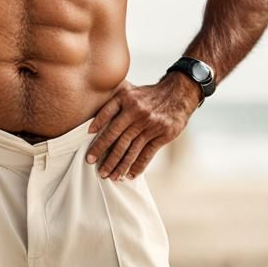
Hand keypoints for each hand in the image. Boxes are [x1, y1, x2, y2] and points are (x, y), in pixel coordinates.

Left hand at [85, 73, 200, 179]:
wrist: (179, 93)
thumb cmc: (150, 95)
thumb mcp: (131, 90)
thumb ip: (114, 102)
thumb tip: (94, 120)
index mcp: (127, 99)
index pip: (107, 114)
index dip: (97, 126)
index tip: (88, 139)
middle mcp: (137, 112)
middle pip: (116, 136)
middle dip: (103, 152)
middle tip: (92, 163)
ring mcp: (150, 125)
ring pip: (131, 148)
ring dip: (119, 164)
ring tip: (110, 175)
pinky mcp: (162, 135)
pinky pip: (147, 153)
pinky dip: (138, 166)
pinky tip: (130, 175)